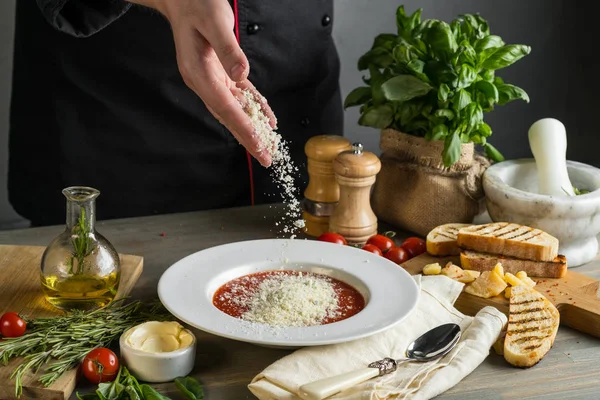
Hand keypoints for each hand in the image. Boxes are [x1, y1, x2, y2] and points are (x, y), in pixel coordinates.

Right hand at [127, 0, 276, 166]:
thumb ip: (227, 48)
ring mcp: (211, 79)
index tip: (257, 145)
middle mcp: (203, 81)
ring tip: (268, 146)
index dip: (242, 128)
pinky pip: (240, 95)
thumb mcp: (213, 21)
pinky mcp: (220, 72)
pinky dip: (254, 107)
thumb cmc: (197, 4)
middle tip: (265, 158)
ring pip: (235, 109)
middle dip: (248, 138)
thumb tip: (241, 75)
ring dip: (251, 128)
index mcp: (198, 73)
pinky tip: (267, 118)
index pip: (224, 107)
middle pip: (229, 116)